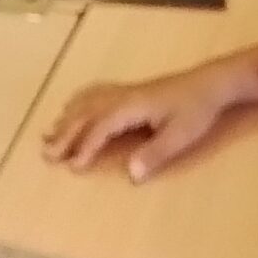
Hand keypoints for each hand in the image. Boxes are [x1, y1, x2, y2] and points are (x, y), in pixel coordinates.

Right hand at [42, 63, 240, 181]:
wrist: (211, 82)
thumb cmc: (196, 110)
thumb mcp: (181, 136)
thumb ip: (155, 154)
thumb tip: (130, 175)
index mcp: (131, 107)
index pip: (100, 127)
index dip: (85, 147)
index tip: (72, 166)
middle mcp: (122, 96)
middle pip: (86, 114)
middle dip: (65, 134)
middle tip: (46, 153)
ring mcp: (124, 90)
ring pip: (87, 102)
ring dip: (67, 118)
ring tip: (48, 133)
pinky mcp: (130, 90)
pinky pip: (95, 92)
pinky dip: (78, 101)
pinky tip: (72, 106)